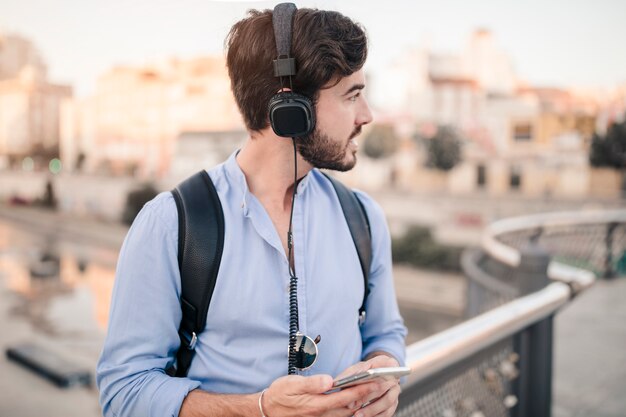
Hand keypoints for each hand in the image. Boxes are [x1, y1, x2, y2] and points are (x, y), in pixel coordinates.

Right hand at [262, 373, 383, 416]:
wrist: (268, 410)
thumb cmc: (280, 394)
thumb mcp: (292, 384)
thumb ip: (312, 383)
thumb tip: (329, 381)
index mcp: (317, 404)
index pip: (346, 397)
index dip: (363, 389)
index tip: (376, 382)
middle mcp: (322, 414)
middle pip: (351, 407)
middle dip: (368, 396)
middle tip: (383, 385)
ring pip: (348, 414)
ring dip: (362, 403)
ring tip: (375, 392)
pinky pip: (341, 416)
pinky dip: (352, 410)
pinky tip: (358, 403)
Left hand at [334, 355, 401, 416]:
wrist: (369, 379)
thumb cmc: (361, 373)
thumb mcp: (354, 369)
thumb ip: (350, 374)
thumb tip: (342, 382)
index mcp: (386, 362)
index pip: (383, 365)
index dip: (372, 372)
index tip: (360, 381)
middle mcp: (394, 376)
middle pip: (383, 385)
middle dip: (367, 396)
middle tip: (352, 404)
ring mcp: (395, 390)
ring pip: (387, 401)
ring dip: (372, 409)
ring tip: (357, 415)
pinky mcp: (394, 403)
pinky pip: (388, 412)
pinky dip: (377, 416)